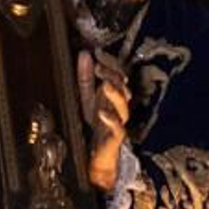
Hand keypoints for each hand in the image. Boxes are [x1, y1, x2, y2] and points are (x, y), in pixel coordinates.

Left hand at [77, 50, 129, 191]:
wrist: (99, 155)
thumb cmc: (97, 126)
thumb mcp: (87, 98)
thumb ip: (85, 78)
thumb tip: (85, 54)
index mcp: (112, 95)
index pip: (117, 74)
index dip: (110, 63)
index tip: (98, 53)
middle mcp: (118, 106)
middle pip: (122, 88)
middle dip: (113, 76)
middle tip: (100, 68)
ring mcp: (118, 122)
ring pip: (123, 107)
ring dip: (115, 95)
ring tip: (105, 85)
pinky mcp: (115, 139)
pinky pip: (118, 129)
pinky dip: (111, 120)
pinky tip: (102, 113)